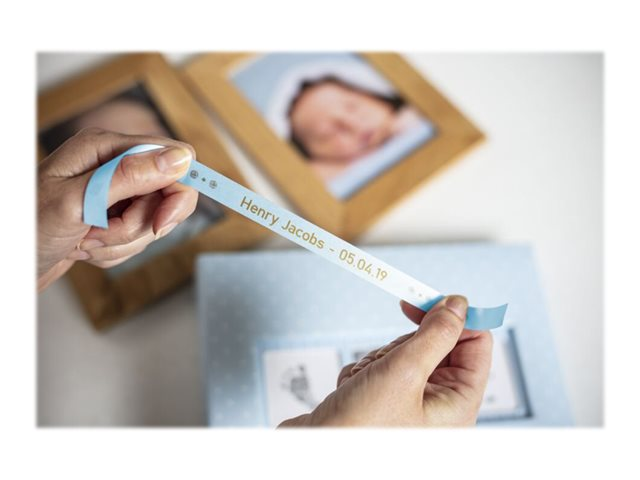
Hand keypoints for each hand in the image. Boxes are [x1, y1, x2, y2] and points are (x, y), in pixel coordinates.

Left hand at [37, 128, 197, 290]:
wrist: (6, 264)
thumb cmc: (26, 227)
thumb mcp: (78, 201)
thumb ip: (130, 176)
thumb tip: (180, 159)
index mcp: (106, 147)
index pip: (174, 158)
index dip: (176, 192)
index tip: (160, 223)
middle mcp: (114, 165)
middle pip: (166, 195)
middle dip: (140, 224)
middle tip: (103, 231)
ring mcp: (114, 192)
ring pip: (152, 222)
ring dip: (120, 241)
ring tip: (85, 240)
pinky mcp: (112, 216)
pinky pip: (137, 239)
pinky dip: (114, 251)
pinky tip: (85, 247)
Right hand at [279, 296, 492, 426]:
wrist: (310, 451)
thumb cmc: (358, 430)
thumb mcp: (403, 373)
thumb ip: (435, 334)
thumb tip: (458, 305)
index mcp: (457, 404)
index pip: (476, 344)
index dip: (455, 317)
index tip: (428, 298)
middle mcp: (438, 405)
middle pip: (435, 345)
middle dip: (403, 345)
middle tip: (387, 362)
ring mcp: (409, 402)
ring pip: (403, 351)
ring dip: (378, 359)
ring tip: (364, 383)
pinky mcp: (383, 399)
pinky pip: (380, 365)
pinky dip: (362, 370)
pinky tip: (352, 390)